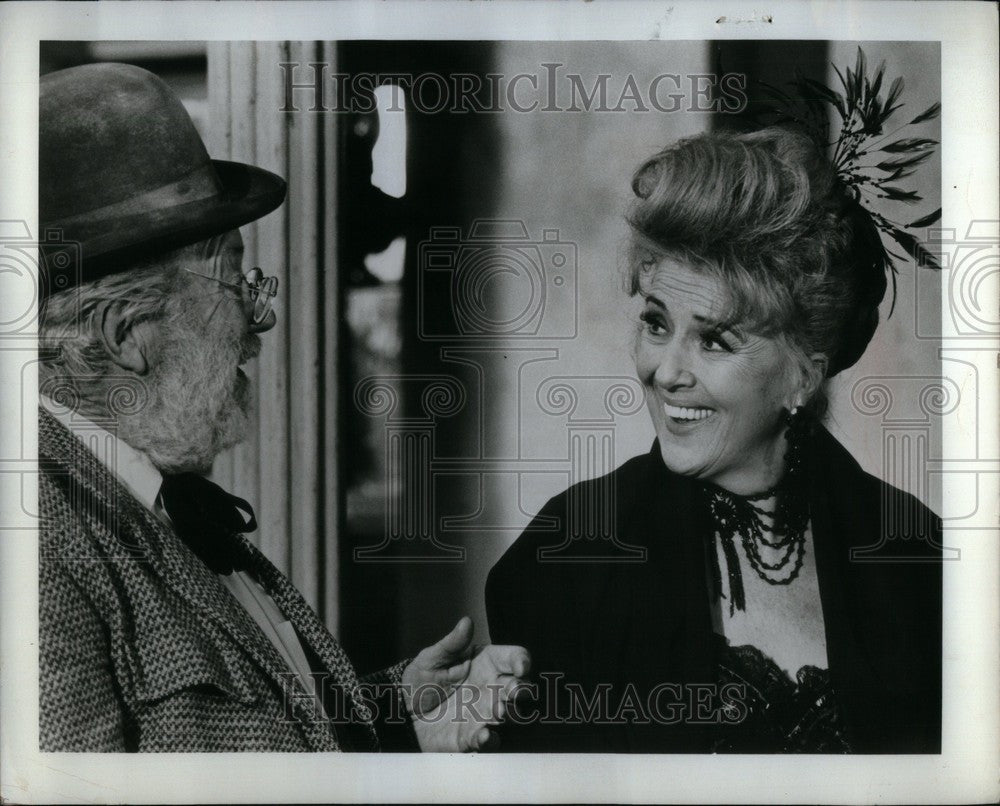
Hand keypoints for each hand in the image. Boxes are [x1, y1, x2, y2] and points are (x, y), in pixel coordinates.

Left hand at [402, 616, 530, 751]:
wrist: (403, 712)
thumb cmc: (421, 680)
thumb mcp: (432, 658)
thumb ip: (451, 643)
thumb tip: (466, 621)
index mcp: (486, 664)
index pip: (513, 658)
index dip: (522, 661)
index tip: (520, 667)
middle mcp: (492, 688)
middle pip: (520, 687)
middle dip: (522, 689)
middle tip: (513, 691)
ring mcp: (485, 713)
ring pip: (511, 714)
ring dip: (510, 713)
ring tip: (500, 711)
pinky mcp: (474, 736)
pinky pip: (489, 740)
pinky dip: (490, 739)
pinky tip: (484, 735)